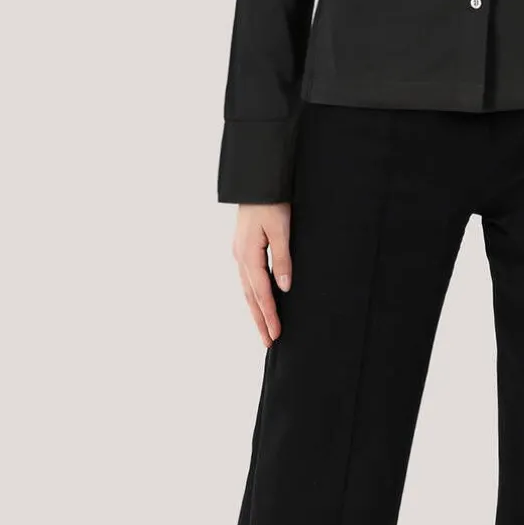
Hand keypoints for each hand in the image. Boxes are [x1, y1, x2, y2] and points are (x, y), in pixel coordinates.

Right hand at [233, 202, 292, 346]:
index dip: (269, 315)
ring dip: (256, 310)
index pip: (261, 293)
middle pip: (250, 297)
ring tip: (264, 329)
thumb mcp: (280, 229)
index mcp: (248, 255)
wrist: (257, 181)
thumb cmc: (270, 201)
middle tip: (269, 342)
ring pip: (247, 289)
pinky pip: (248, 279)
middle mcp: (240, 257)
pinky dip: (253, 295)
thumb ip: (282, 258)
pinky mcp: (243, 248)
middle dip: (260, 320)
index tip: (276, 334)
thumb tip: (283, 287)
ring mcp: (240, 253)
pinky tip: (258, 301)